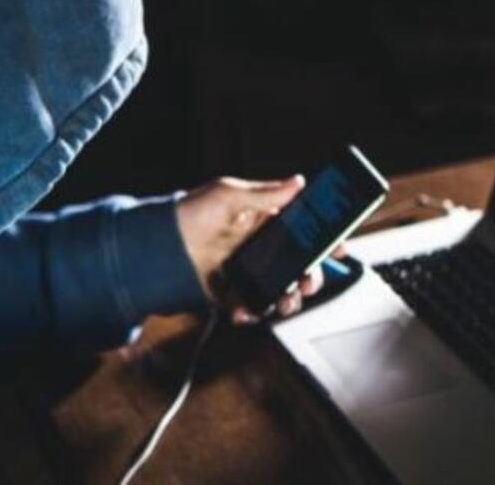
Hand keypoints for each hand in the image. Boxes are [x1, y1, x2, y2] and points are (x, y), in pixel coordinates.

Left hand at [176, 175, 346, 323]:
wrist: (153, 245)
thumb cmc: (187, 212)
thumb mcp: (227, 196)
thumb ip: (265, 194)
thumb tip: (298, 182)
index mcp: (262, 219)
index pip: (303, 228)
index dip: (324, 239)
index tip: (340, 247)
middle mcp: (258, 246)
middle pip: (298, 264)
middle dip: (310, 275)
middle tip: (308, 280)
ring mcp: (245, 271)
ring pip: (280, 289)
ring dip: (288, 299)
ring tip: (284, 301)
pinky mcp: (229, 291)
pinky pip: (249, 305)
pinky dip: (250, 312)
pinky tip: (243, 311)